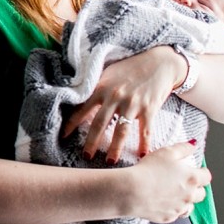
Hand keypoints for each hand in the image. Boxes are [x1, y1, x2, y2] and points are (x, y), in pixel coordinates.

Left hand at [62, 46, 185, 162]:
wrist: (159, 62)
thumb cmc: (130, 68)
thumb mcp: (108, 74)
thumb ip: (95, 88)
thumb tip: (77, 100)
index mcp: (101, 88)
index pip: (82, 109)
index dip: (71, 124)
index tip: (63, 136)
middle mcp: (115, 97)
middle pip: (99, 123)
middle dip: (92, 142)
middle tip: (86, 155)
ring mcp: (133, 103)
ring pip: (121, 130)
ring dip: (115, 148)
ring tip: (110, 161)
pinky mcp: (149, 108)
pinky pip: (145, 130)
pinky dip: (144, 143)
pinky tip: (142, 155)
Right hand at [121, 141, 210, 222]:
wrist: (132, 191)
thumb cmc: (148, 170)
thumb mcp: (166, 152)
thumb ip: (183, 148)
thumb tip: (194, 145)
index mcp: (192, 178)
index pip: (207, 177)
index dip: (202, 172)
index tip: (196, 170)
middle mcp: (189, 195)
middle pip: (201, 194)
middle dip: (196, 188)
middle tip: (183, 182)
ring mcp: (179, 209)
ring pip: (189, 207)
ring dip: (185, 201)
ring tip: (172, 194)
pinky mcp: (168, 218)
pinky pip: (175, 214)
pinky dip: (171, 209)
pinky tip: (161, 202)